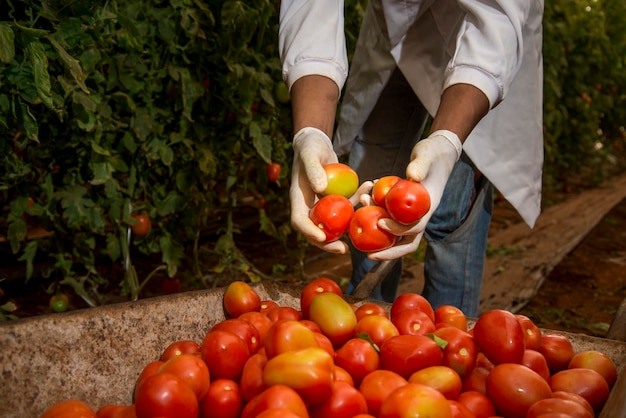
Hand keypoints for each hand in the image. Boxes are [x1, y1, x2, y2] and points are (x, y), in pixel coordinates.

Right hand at [290, 127, 371, 252]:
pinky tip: (370, 190)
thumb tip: (321, 188)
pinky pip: (348, 205)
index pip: (299, 220)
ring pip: (334, 223)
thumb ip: (313, 169)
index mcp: (299, 198)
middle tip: (344, 250)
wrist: (316, 142)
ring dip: (348, 229)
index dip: (309, 232)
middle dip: (329, 243)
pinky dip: (359, 201)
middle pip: (316, 230)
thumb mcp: (310, 154)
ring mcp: (323, 203)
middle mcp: (310, 205)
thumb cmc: (310, 147)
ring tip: (362, 234)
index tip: (322, 237)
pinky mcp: (336, 198)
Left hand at [367, 130, 461, 259]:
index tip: (380, 223)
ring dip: (378, 235)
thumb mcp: (426, 155)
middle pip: (407, 242)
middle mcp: (420, 215)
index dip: (398, 230)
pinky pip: (389, 218)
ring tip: (358, 223)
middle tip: (368, 255)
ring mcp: (411, 214)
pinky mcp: (402, 208)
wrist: (436, 153)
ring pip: (396, 234)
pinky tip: (363, 201)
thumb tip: (412, 176)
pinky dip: (376, 214)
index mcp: (428, 208)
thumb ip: (420, 165)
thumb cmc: (432, 153)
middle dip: (389, 252)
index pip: (415, 228)